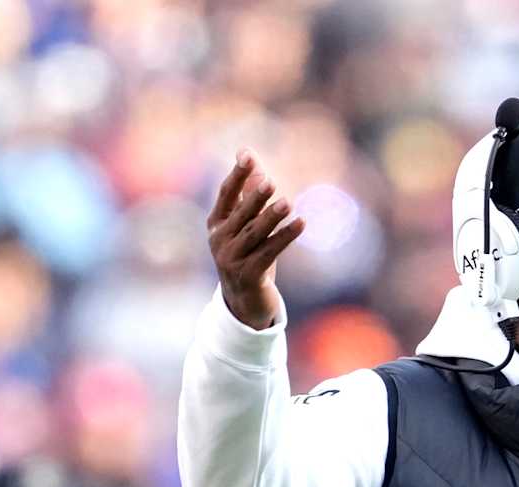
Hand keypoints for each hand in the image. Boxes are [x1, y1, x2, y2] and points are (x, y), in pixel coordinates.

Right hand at [207, 150, 305, 330]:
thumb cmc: (247, 254)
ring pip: (255, 234)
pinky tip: (301, 223)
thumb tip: (247, 152)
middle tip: (270, 181)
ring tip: (288, 202)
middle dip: (255, 197)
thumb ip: (247, 190)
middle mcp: (220, 240)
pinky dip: (286, 237)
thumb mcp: (245, 223)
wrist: (244, 301)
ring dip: (272, 217)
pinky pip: (270, 252)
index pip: (226, 194)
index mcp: (216, 223)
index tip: (247, 156)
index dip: (237, 175)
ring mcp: (232, 259)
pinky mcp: (248, 275)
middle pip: (241, 214)